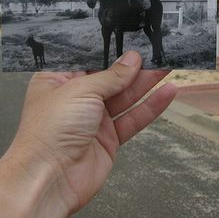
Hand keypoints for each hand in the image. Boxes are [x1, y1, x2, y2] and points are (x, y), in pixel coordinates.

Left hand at [13, 51, 176, 214]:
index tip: (133, 38)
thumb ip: (111, 76)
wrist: (49, 179)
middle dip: (133, 65)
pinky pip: (132, 119)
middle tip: (157, 50)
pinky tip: (168, 92)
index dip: (110, 50)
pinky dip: (151, 107)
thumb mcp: (81, 90)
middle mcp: (76, 98)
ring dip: (146, 82)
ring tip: (169, 64)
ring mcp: (93, 120)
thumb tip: (133, 59)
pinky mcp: (108, 139)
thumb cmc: (52, 129)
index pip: (88, 59)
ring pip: (125, 97)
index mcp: (58, 80)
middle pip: (110, 77)